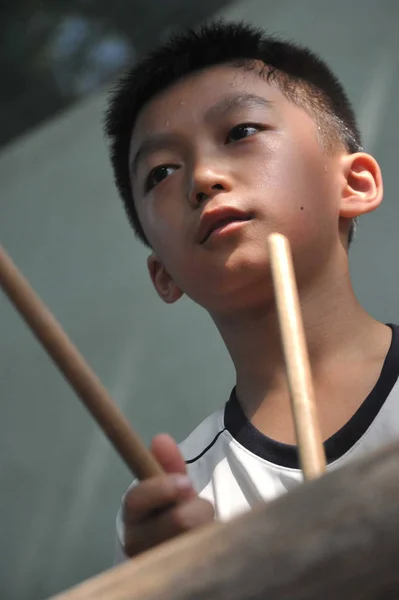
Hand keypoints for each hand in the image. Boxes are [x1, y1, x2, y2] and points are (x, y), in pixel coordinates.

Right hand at [122, 433, 213, 556]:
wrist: (179, 552)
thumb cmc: (172, 513)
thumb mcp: (172, 489)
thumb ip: (169, 465)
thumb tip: (160, 439)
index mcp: (132, 515)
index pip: (137, 499)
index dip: (161, 489)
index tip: (186, 481)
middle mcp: (137, 544)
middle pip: (179, 521)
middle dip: (199, 508)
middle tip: (200, 506)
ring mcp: (157, 565)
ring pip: (199, 538)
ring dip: (208, 526)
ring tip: (202, 528)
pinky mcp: (178, 578)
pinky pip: (208, 556)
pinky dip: (214, 544)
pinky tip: (207, 545)